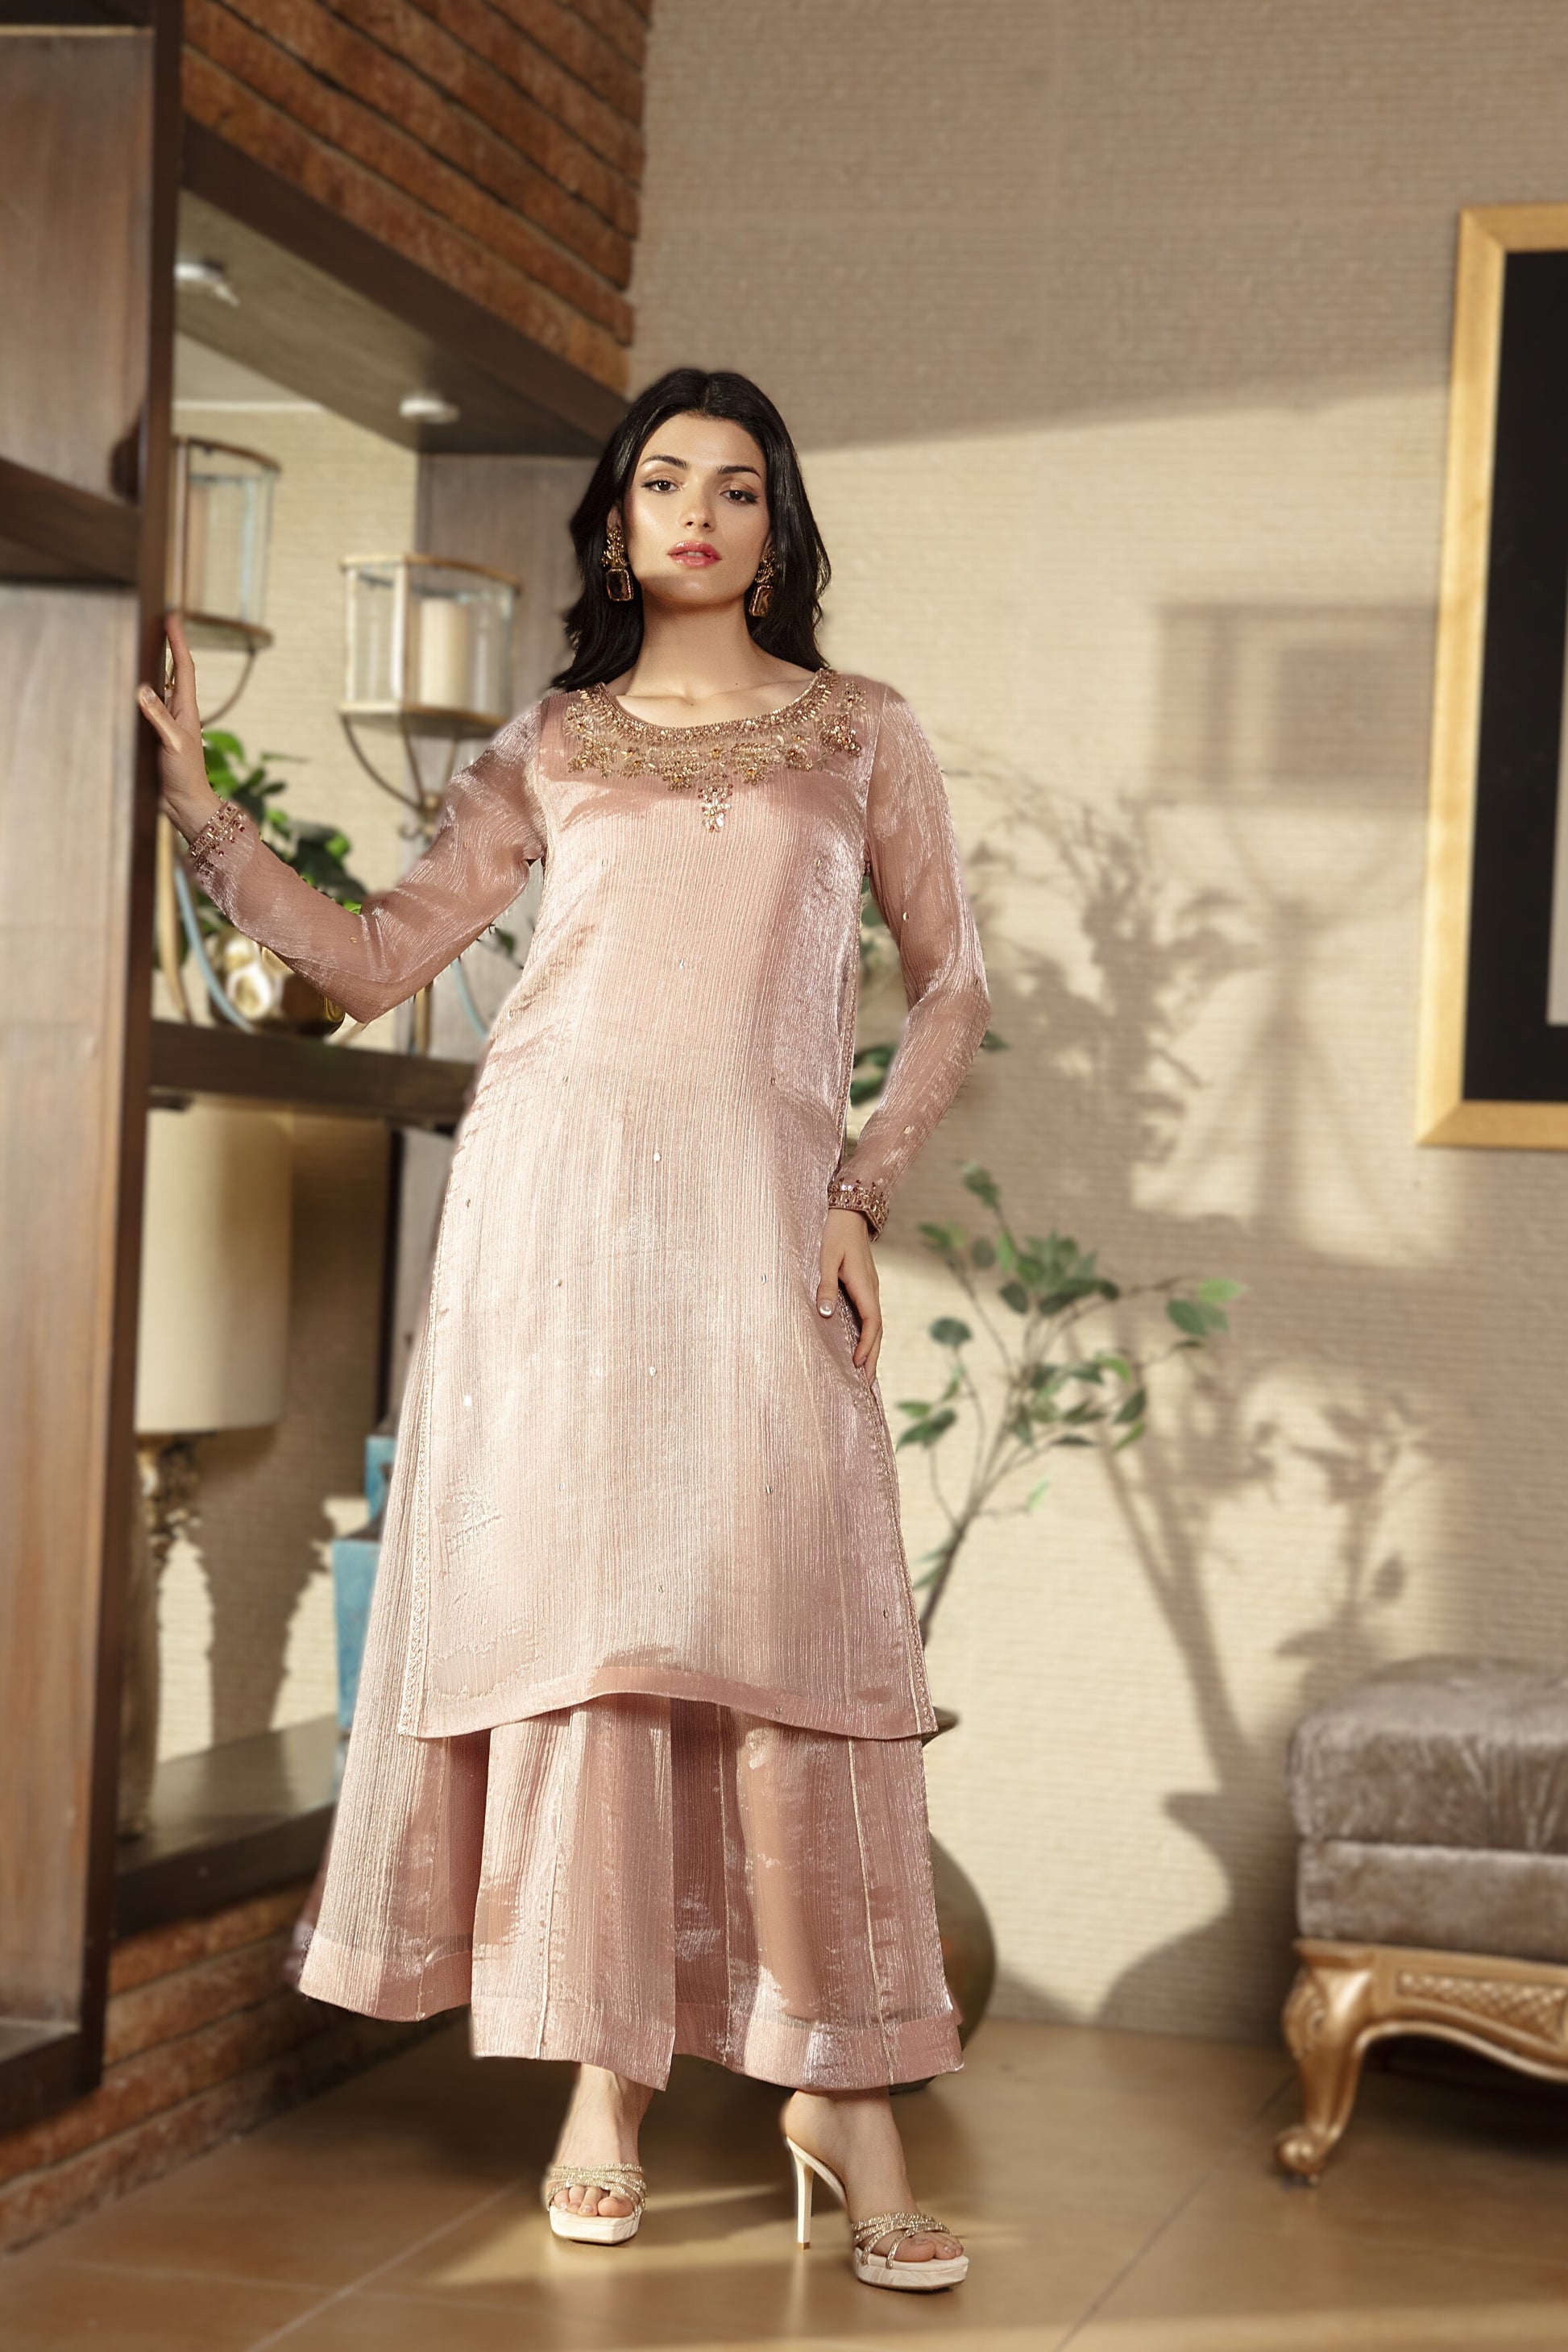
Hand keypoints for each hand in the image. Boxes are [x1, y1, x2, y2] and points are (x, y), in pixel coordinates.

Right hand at [136, 612, 219, 840]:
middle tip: (165, 621)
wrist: (186, 805)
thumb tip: (143, 690)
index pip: (184, 667)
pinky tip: (139, 688)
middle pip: (177, 671)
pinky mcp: (161, 735)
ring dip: (161, 665)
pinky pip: (153, 705)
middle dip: (172, 646)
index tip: (173, 616)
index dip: (178, 641)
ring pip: (165, 687)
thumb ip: (159, 717)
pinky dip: (147, 690)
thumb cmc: (185, 777)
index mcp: (187, 710)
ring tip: (154, 644)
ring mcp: (171, 723)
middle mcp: (181, 712)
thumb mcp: (173, 745)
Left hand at [817, 1206, 882, 1381]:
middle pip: (878, 1330)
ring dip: (872, 1348)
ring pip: (876, 1325)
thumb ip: (826, 1286)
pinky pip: (870, 1317)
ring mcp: (870, 1290)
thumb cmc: (835, 1235)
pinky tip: (861, 1345)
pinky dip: (869, 1336)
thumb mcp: (827, 1259)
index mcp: (864, 1286)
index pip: (872, 1323)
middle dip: (873, 1356)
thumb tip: (826, 1314)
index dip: (866, 1345)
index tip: (858, 1364)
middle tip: (867, 1383)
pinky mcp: (866, 1288)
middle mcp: (872, 1291)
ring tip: (866, 1372)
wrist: (850, 1214)